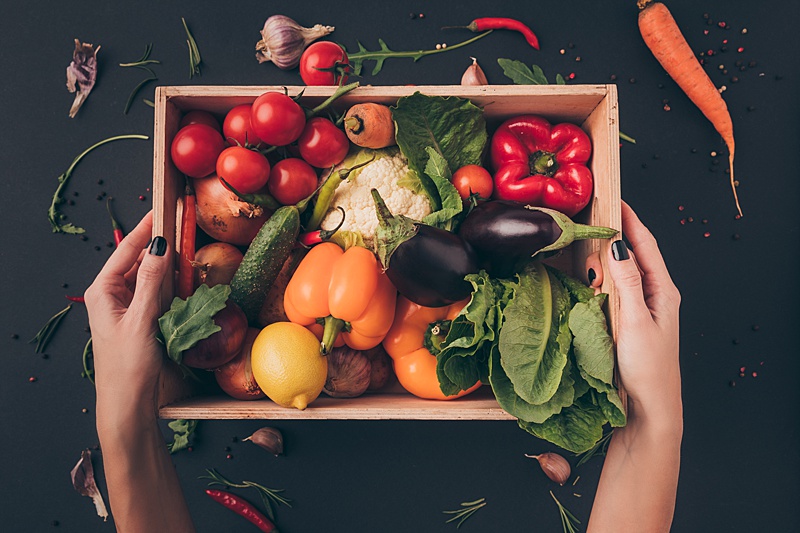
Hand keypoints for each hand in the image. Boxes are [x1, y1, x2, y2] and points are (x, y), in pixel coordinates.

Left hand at [84, 211, 170, 411]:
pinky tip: (184, 278)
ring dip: (166, 264)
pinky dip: (169, 284)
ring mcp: (126, 308)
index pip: (126, 250)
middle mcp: (112, 296)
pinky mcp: (140, 320)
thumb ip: (152, 281)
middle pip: (137, 261)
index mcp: (103, 291)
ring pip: (148, 276)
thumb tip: (160, 246)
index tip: (161, 209)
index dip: (145, 229)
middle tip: (180, 225)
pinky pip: (155, 293)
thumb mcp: (142, 320)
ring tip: (185, 247)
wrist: (128, 404)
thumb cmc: (128, 365)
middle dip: (158, 244)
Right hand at [585, 201, 681, 427]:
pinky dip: (600, 281)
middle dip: (616, 235)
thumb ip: (628, 283)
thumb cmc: (648, 369)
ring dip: (606, 259)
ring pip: (621, 274)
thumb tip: (618, 247)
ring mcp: (641, 309)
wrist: (649, 409)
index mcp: (664, 291)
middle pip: (634, 255)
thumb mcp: (635, 322)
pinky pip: (613, 292)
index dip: (631, 220)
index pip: (646, 246)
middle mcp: (655, 296)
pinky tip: (587, 281)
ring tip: (588, 245)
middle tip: (594, 218)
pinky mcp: (627, 322)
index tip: (615, 198)